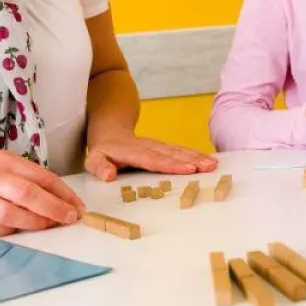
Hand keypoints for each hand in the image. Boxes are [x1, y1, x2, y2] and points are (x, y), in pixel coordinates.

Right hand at [0, 148, 84, 238]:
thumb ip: (25, 176)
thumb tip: (59, 198)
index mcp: (1, 161)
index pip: (39, 176)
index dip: (62, 193)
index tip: (77, 206)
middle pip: (26, 193)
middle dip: (53, 208)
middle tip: (70, 219)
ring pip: (8, 214)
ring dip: (33, 223)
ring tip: (48, 226)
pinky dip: (6, 233)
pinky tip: (15, 232)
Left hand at [85, 135, 218, 180]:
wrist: (110, 130)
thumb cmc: (102, 151)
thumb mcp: (93, 160)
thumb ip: (99, 167)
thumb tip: (108, 175)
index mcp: (133, 152)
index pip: (153, 159)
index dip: (170, 164)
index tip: (187, 169)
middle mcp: (149, 147)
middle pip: (172, 154)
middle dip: (191, 160)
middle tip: (207, 167)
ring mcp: (158, 146)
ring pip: (180, 151)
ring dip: (197, 157)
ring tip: (213, 164)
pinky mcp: (164, 147)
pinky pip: (182, 151)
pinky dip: (196, 154)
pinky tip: (209, 159)